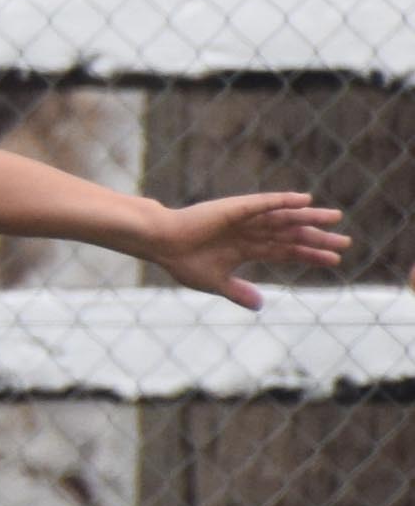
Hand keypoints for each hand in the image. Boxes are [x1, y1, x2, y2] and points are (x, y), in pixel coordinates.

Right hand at [137, 189, 349, 309]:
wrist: (159, 243)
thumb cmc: (182, 261)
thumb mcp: (215, 282)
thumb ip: (238, 292)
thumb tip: (261, 305)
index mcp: (247, 249)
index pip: (286, 252)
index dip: (310, 256)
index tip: (334, 260)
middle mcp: (251, 232)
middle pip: (292, 235)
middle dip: (318, 239)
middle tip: (346, 242)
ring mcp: (244, 219)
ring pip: (284, 218)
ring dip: (309, 217)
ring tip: (335, 218)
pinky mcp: (235, 208)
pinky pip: (264, 203)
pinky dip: (283, 201)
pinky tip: (304, 200)